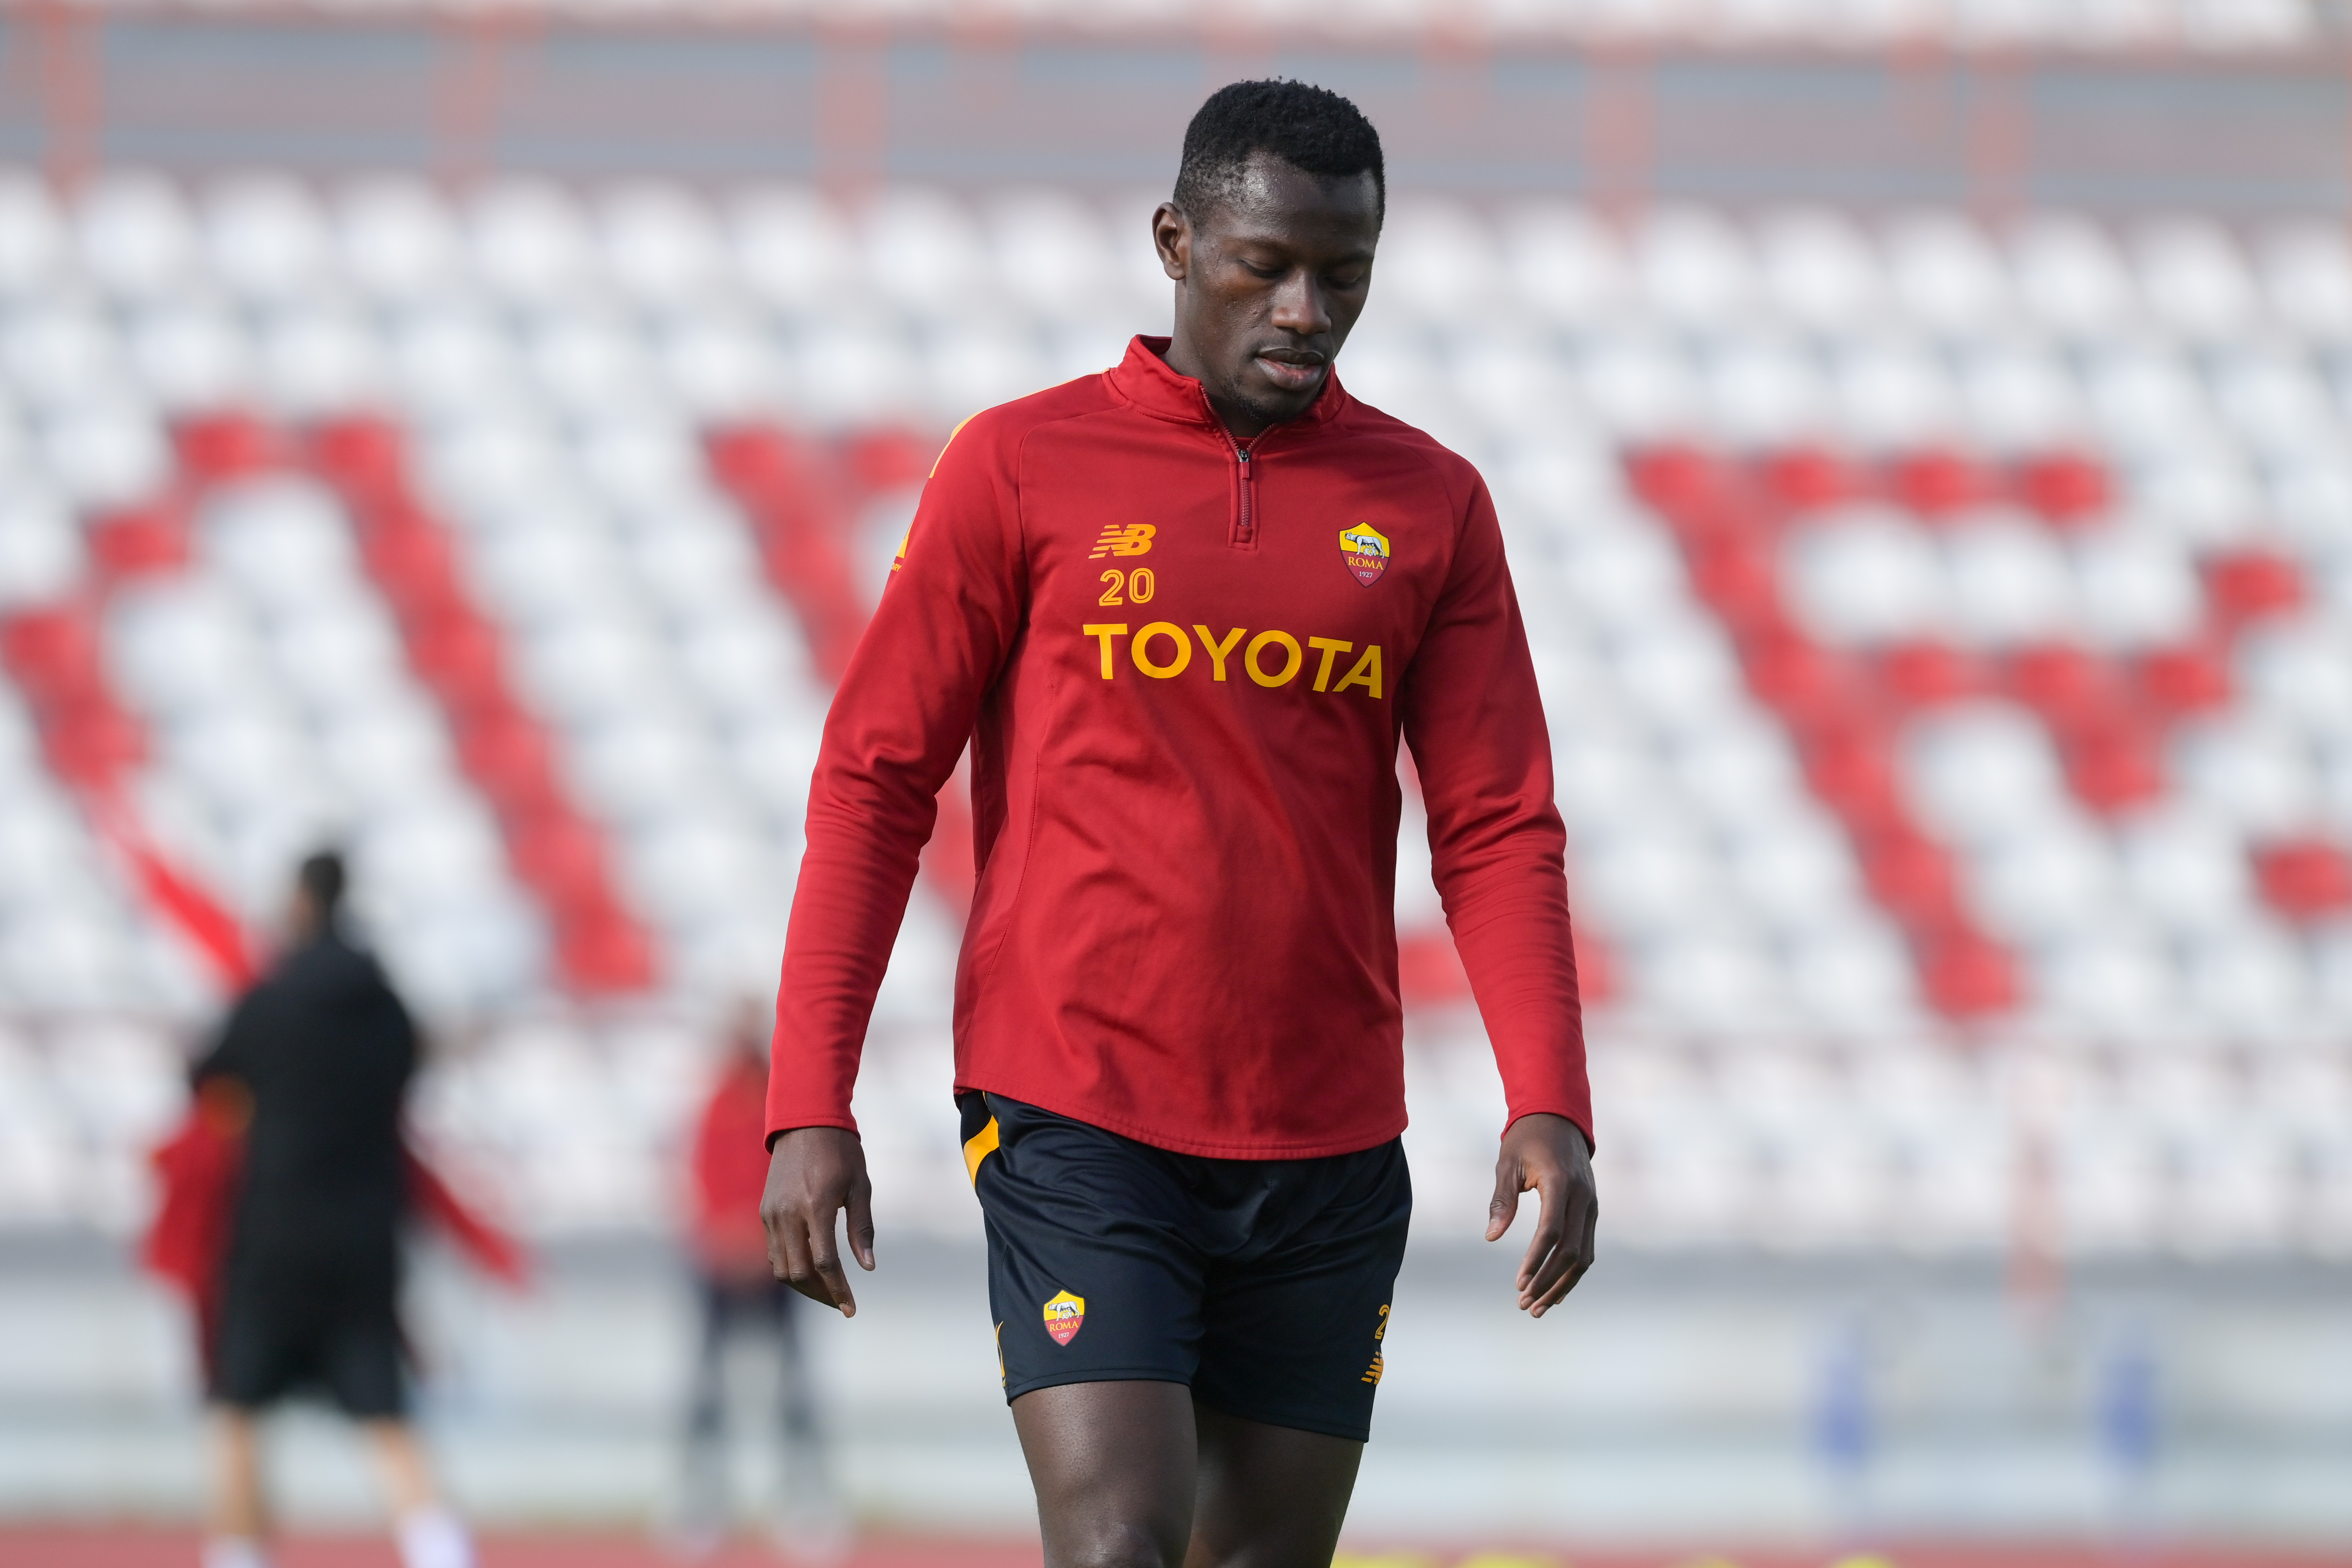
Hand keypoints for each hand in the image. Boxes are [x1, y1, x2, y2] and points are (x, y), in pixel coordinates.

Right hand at [761, 1126, 875, 1315]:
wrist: (804, 1121)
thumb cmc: (840, 1151)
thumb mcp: (860, 1186)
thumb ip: (862, 1228)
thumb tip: (868, 1267)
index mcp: (816, 1206)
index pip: (824, 1263)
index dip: (838, 1290)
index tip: (851, 1309)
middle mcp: (788, 1214)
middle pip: (798, 1273)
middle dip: (821, 1294)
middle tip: (841, 1303)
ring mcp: (772, 1214)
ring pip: (781, 1268)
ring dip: (803, 1286)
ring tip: (827, 1291)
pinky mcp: (765, 1212)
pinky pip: (774, 1252)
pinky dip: (790, 1267)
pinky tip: (810, 1269)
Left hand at [1485, 1111, 1596, 1317]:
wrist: (1559, 1117)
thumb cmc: (1527, 1139)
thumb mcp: (1507, 1163)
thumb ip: (1502, 1200)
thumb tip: (1491, 1237)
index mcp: (1560, 1182)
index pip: (1551, 1232)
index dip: (1536, 1261)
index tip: (1519, 1284)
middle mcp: (1583, 1197)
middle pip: (1571, 1251)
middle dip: (1548, 1282)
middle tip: (1523, 1304)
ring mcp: (1592, 1205)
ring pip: (1584, 1256)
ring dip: (1561, 1285)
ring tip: (1537, 1308)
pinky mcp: (1592, 1211)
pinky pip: (1586, 1248)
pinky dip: (1572, 1273)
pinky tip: (1555, 1293)